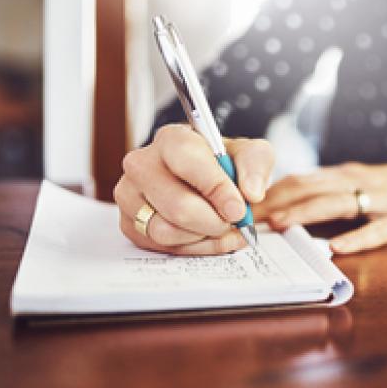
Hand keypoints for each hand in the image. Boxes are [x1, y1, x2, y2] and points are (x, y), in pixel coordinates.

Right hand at [115, 124, 273, 254]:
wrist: (208, 181)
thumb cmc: (225, 165)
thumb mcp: (251, 155)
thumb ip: (256, 166)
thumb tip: (251, 192)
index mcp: (172, 139)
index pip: (187, 163)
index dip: (216, 190)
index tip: (238, 208)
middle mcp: (142, 164)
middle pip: (177, 206)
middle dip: (214, 222)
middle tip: (233, 222)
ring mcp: (130, 195)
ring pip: (166, 232)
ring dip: (203, 236)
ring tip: (221, 227)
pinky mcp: (130, 223)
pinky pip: (161, 247)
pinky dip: (192, 247)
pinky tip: (207, 235)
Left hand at [256, 161, 386, 253]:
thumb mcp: (372, 182)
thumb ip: (340, 190)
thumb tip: (300, 203)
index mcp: (352, 174)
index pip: (303, 178)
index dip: (270, 191)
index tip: (242, 204)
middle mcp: (363, 182)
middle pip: (312, 188)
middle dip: (276, 202)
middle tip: (246, 218)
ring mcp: (385, 200)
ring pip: (338, 203)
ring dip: (306, 213)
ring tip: (279, 225)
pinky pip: (379, 230)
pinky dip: (357, 238)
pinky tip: (337, 248)